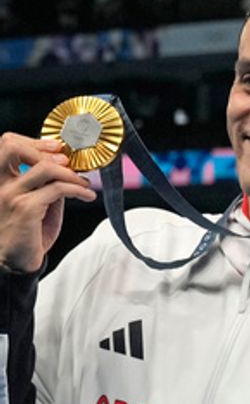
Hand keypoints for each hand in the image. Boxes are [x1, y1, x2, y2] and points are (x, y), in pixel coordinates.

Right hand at [0, 134, 97, 273]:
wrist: (14, 262)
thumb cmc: (25, 232)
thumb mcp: (34, 201)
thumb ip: (44, 183)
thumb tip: (67, 167)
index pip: (6, 144)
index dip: (34, 140)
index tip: (57, 148)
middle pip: (13, 147)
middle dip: (46, 149)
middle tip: (68, 161)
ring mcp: (10, 196)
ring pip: (44, 167)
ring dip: (71, 173)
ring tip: (84, 184)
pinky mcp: (25, 209)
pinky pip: (58, 189)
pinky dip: (78, 190)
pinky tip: (87, 196)